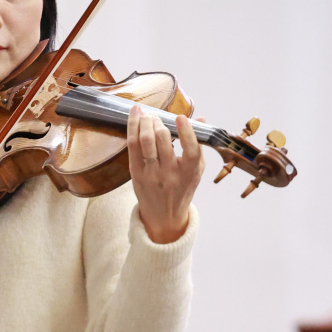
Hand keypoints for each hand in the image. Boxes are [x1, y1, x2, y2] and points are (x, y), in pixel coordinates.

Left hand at [127, 104, 203, 244]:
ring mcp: (151, 175)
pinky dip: (132, 127)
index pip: (191, 150)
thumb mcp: (196, 171)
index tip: (180, 117)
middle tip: (157, 117)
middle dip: (158, 122)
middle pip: (163, 140)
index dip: (186, 132)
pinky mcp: (135, 173)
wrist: (163, 215)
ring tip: (147, 116)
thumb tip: (200, 118)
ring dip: (145, 122)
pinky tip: (135, 116)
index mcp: (189, 174)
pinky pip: (132, 146)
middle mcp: (170, 174)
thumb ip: (198, 145)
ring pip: (145, 141)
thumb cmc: (182, 189)